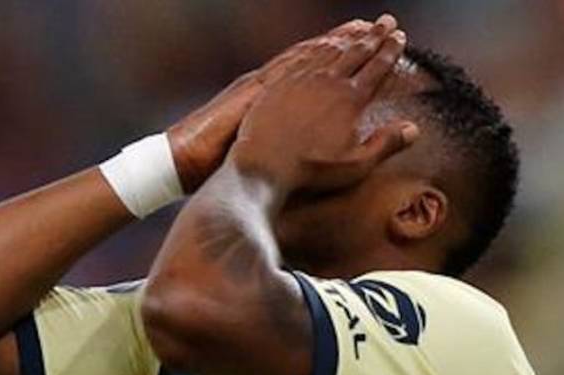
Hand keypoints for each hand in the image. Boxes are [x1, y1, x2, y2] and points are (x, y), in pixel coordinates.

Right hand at [167, 19, 376, 192]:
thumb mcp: (255, 141)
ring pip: (304, 57)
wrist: (184, 159)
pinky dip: (310, 58)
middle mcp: (270, 83)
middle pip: (317, 56)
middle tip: (378, 26)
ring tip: (363, 30)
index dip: (342, 53)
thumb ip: (280, 131)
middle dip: (349, 40)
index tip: (369, 40)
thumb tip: (310, 132)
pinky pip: (287, 71)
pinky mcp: (252, 96)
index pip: (313, 67)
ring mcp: (260, 86)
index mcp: (271, 94)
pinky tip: (330, 50)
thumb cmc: (218, 159)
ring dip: (335, 42)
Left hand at [229, 14, 418, 195]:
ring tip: (361, 26)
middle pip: (357, 51)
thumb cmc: (311, 171)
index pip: (377, 67)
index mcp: (350, 99)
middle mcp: (328, 82)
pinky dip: (319, 44)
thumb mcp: (356, 166)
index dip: (390, 50)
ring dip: (348, 35)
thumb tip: (414, 129)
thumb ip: (386, 144)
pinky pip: (304, 55)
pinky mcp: (280, 81)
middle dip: (375, 34)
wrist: (263, 166)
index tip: (400, 37)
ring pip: (331, 48)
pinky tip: (323, 42)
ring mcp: (302, 78)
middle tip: (387, 21)